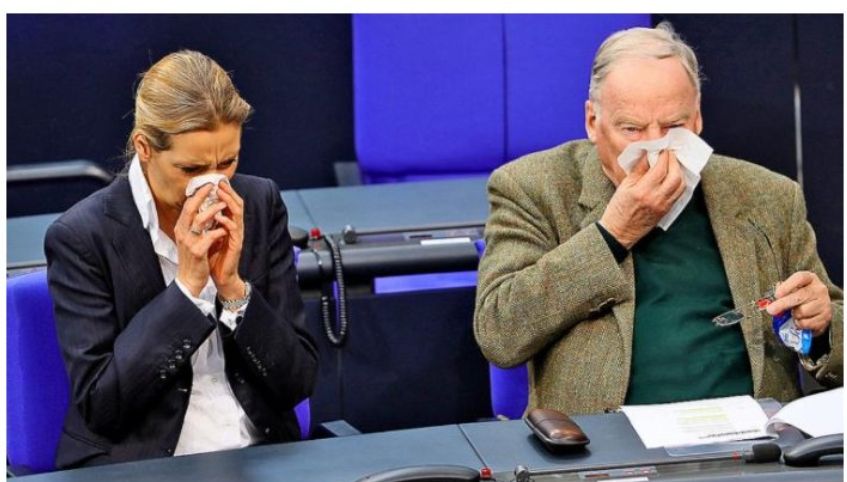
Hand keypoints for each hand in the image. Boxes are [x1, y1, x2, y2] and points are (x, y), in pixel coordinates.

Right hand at [175, 183, 228, 296]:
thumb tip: (204, 209)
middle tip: (214, 186)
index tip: (208, 184)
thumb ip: (195, 225)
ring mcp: (189, 242)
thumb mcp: (191, 239)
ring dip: (212, 210)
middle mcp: (182, 233)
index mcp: (181, 228)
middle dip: (202, 195)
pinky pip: (208, 237)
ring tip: (224, 204)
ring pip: (199, 220)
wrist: (189, 280)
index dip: (198, 193)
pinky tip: (225, 230)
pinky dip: (217, 231)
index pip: (187, 206)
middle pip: (190, 208)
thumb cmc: (193, 258)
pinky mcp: (197, 252)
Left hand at [208, 181, 246, 299]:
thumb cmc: (215, 257)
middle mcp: (235, 227)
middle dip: (229, 192)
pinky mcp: (236, 245)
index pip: (230, 203)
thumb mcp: (209, 235)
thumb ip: (209, 223)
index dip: (225, 192)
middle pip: (237, 204)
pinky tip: (220, 217)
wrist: (221, 277)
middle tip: (221, 182)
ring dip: (229, 202)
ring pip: (237, 214)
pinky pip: (234, 230)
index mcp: (229, 224)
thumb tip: (201, 207)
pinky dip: (227, 222)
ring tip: (220, 193)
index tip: (216, 181)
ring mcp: (237, 236)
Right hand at [599, 149, 685, 247]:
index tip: (663, 148)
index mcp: (642, 191)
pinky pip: (679, 193)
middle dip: (674, 161)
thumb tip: (648, 155)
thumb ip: (638, 170)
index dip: (664, 156)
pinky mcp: (667, 210)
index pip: (660, 168)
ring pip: (681, 184)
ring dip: (679, 171)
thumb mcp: (624, 187)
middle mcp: (656, 198)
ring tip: (672, 164)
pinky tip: (673, 176)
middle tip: (669, 154)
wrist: (619, 232)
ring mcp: (663, 205)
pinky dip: (679, 182)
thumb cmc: (617, 209)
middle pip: (675, 175)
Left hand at [766, 271, 831, 336]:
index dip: (787, 286)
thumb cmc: (800, 296)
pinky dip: (799, 323)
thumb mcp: (792, 288)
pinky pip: (806, 323)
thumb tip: (776, 297)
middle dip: (783, 304)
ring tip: (793, 313)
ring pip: (802, 311)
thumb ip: (783, 290)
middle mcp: (819, 289)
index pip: (800, 278)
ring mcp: (824, 303)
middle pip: (800, 296)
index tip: (777, 294)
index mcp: (810, 278)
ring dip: (793, 315)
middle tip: (770, 310)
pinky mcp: (826, 317)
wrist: (818, 308)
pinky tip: (800, 320)